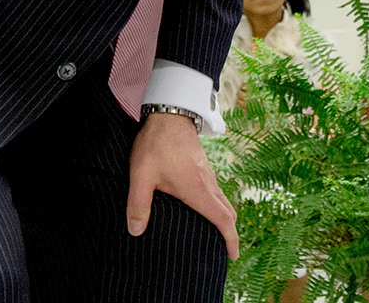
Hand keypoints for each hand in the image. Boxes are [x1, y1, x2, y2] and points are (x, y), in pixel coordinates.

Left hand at [126, 111, 238, 258]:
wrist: (170, 112)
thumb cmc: (157, 144)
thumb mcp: (142, 176)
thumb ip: (138, 205)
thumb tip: (135, 232)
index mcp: (198, 190)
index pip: (223, 219)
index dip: (231, 239)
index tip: (233, 255)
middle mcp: (208, 183)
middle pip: (228, 212)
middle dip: (229, 232)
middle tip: (224, 251)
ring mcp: (208, 173)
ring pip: (223, 200)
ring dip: (223, 218)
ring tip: (212, 234)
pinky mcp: (203, 166)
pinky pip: (216, 191)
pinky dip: (216, 205)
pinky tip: (201, 208)